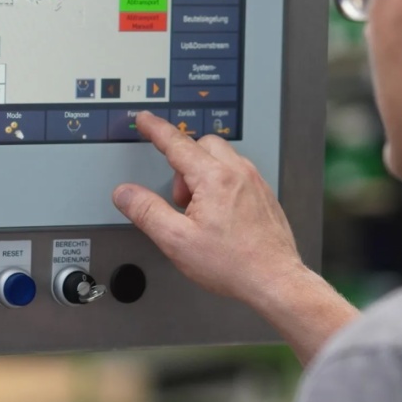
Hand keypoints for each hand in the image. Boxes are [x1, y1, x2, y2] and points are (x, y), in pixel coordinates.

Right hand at [113, 111, 302, 304]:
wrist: (275, 281)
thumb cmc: (234, 264)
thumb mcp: (177, 241)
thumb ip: (147, 212)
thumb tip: (125, 193)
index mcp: (214, 179)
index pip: (177, 143)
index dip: (156, 129)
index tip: (145, 121)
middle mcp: (238, 173)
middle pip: (201, 145)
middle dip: (183, 164)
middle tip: (180, 199)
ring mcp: (255, 182)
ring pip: (221, 158)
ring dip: (202, 174)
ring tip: (200, 211)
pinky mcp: (264, 195)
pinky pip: (237, 173)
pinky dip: (221, 184)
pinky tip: (220, 215)